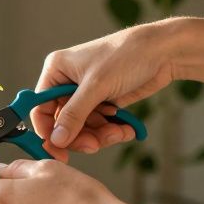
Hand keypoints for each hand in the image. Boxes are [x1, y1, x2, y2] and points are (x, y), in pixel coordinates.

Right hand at [32, 19, 180, 159]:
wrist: (163, 51)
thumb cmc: (126, 55)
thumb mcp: (96, 86)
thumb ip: (74, 115)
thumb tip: (56, 140)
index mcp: (56, 71)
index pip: (40, 108)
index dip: (47, 132)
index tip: (58, 152)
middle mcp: (68, 83)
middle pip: (63, 123)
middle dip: (81, 135)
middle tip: (95, 145)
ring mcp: (87, 94)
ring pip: (83, 128)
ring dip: (100, 135)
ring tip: (119, 133)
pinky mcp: (104, 102)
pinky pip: (100, 126)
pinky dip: (112, 131)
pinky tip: (126, 128)